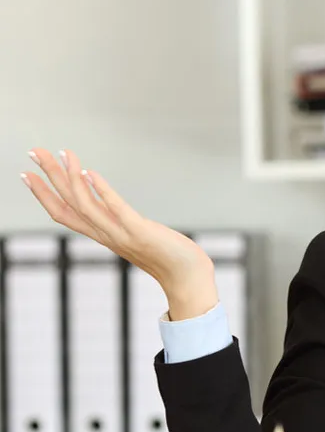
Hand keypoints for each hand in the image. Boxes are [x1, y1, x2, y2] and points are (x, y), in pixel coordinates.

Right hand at [22, 147, 217, 319]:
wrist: (189, 280)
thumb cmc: (169, 259)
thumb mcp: (138, 239)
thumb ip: (123, 225)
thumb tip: (116, 211)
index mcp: (104, 237)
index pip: (64, 215)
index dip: (43, 195)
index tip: (27, 174)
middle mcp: (107, 236)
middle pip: (68, 205)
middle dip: (49, 178)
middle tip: (33, 152)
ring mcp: (122, 235)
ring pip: (85, 205)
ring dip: (71, 177)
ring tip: (63, 153)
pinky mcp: (141, 232)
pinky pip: (116, 209)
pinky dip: (102, 191)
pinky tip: (91, 173)